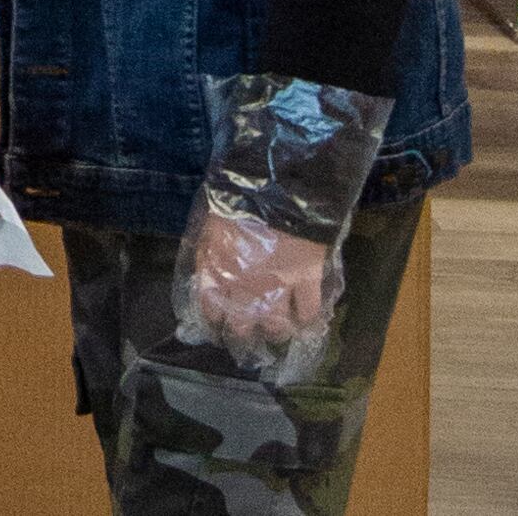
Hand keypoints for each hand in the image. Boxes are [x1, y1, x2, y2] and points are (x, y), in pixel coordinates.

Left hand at [187, 200, 334, 354]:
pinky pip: (309, 311)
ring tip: (275, 330)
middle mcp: (246, 286)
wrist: (276, 185)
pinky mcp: (307, 280)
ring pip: (277, 326)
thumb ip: (209, 253)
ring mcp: (279, 286)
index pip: (211, 307)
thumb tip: (208, 277)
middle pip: (243, 326)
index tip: (217, 323)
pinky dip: (307, 319)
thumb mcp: (212, 224)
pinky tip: (304, 321)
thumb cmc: (237, 199)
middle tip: (245, 333)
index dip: (214, 318)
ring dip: (275, 331)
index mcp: (218, 269)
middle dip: (242, 332)